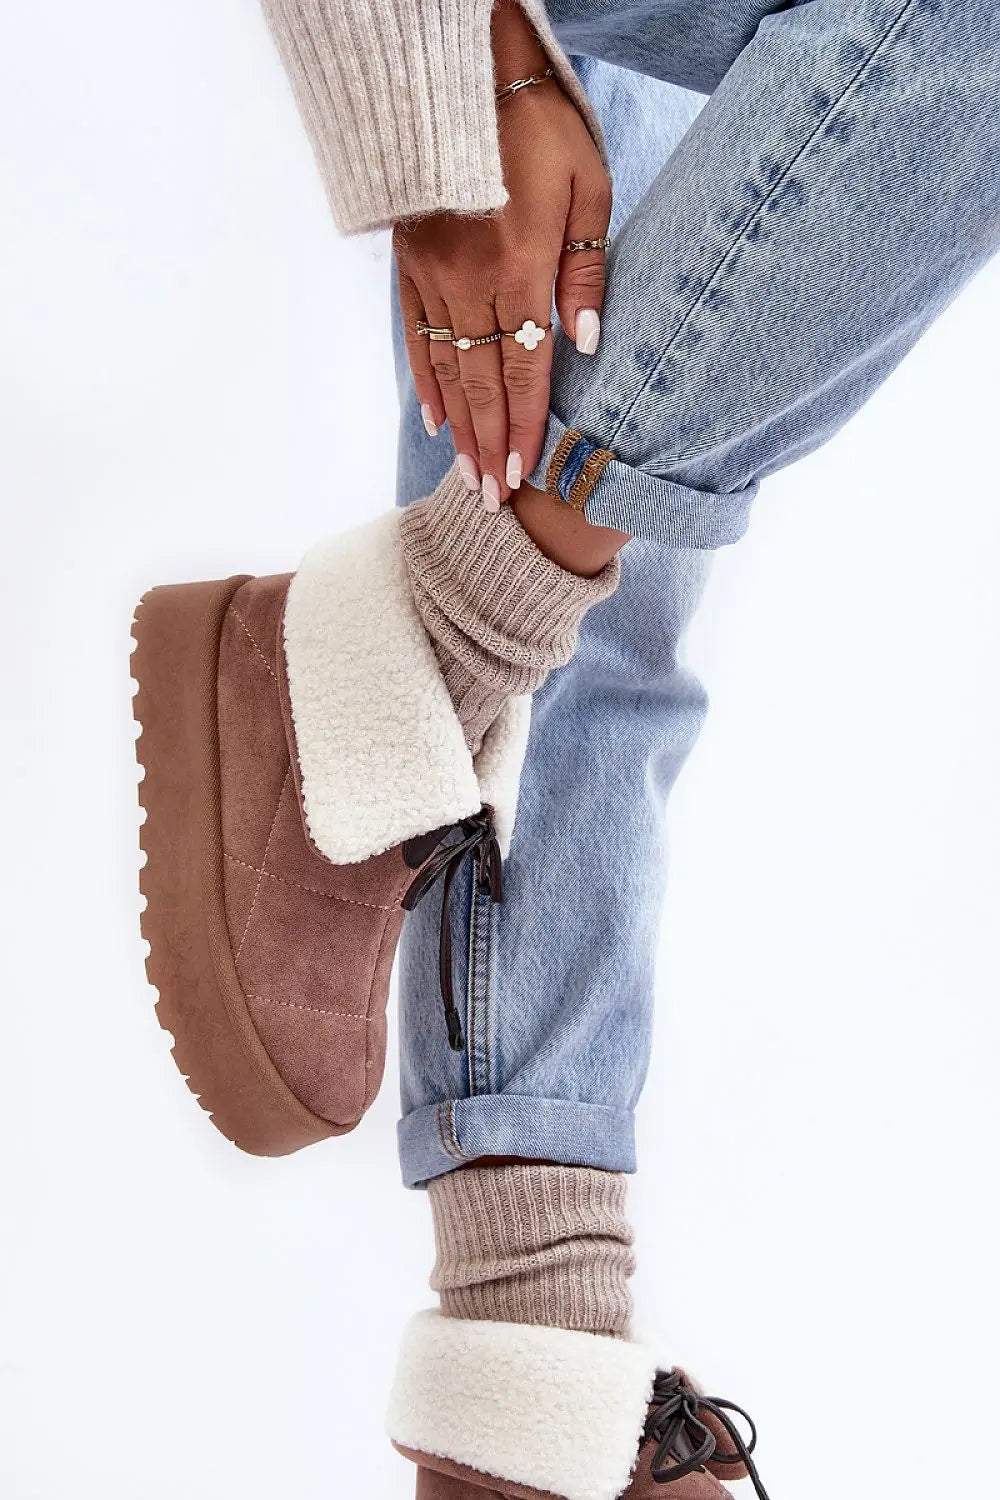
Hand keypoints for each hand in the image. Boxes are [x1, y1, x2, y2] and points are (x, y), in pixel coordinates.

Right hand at [393, 3, 611, 505]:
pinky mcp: (411, 266)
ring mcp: (434, 278)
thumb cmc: (537, 125)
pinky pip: (416, 336)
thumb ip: (586, 268)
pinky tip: (437, 417)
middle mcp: (471, 284)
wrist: (458, 75)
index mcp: (518, 269)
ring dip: (461, 428)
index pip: (526, 370)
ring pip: (448, 370)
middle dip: (492, 447)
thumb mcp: (586, 186)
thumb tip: (589, 342)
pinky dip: (427, 380)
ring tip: (468, 475)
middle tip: (492, 501)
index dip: (528, 428)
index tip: (527, 477)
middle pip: (484, 384)